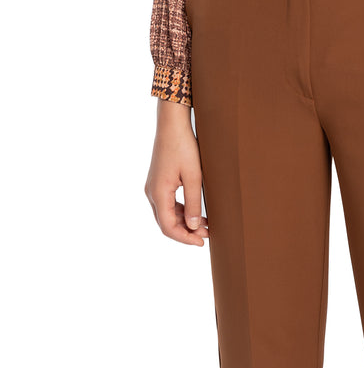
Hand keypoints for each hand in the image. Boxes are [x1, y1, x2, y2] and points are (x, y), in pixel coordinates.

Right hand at [144, 99, 208, 245]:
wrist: (172, 124)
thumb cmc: (184, 147)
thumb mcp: (194, 177)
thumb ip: (194, 203)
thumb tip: (194, 227)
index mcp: (159, 193)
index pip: (168, 227)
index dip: (184, 238)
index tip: (201, 242)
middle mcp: (152, 193)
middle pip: (166, 223)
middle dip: (186, 232)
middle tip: (208, 235)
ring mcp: (153, 188)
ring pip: (167, 215)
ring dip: (184, 223)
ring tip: (206, 226)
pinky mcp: (158, 183)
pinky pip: (168, 205)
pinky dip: (181, 212)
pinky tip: (197, 214)